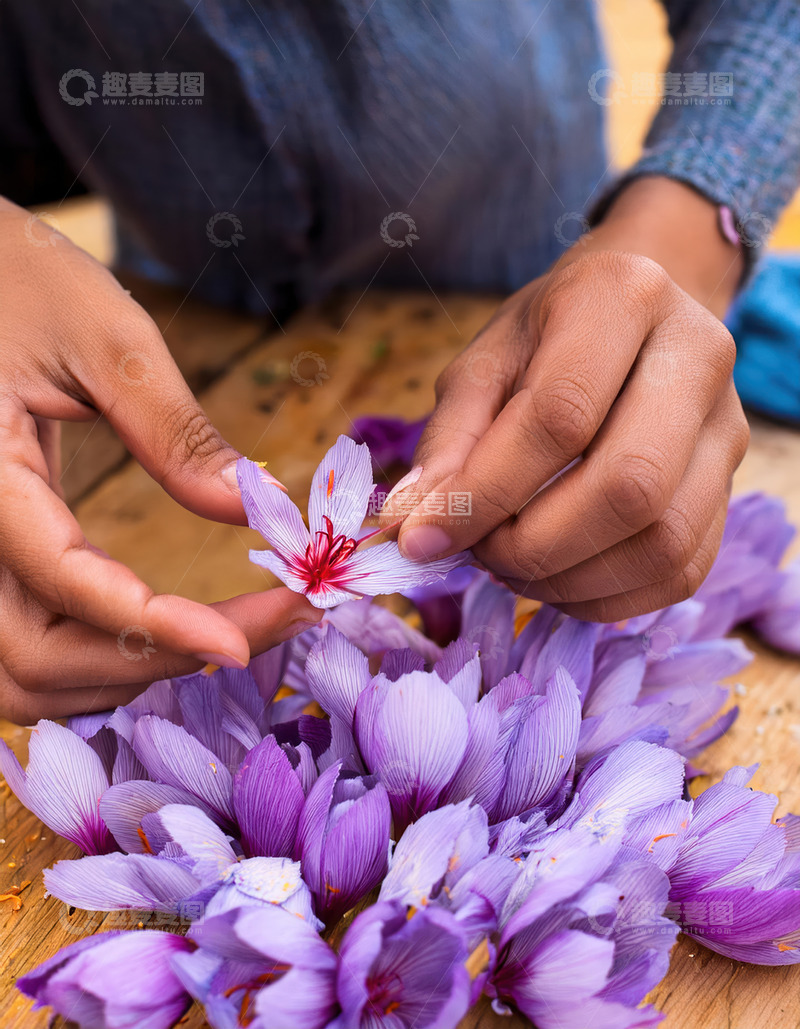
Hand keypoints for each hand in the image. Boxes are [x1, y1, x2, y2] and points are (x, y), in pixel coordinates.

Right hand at [0, 197, 319, 722]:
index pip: (64, 580)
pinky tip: (165, 631)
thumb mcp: (105, 338)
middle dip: (156, 660)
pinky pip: (26, 645)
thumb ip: (174, 432)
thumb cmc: (18, 274)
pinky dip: (96, 660)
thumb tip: (255, 505)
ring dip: (125, 674)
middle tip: (268, 624)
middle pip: (35, 660)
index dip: (154, 624)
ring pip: (23, 675)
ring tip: (227, 632)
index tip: (242, 638)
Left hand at [386, 178, 749, 620]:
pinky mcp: (730, 487)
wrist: (633, 321)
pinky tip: (557, 580)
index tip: (425, 537)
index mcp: (623, 299)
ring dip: (570, 578)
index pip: (559, 416)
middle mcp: (698, 357)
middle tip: (482, 554)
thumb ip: (450, 441)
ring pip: (663, 540)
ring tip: (513, 566)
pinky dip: (607, 596)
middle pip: (630, 486)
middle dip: (536, 544)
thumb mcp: (484, 364)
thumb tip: (414, 526)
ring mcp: (728, 428)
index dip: (486, 492)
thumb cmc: (547, 338)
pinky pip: (680, 570)